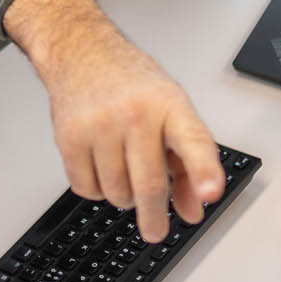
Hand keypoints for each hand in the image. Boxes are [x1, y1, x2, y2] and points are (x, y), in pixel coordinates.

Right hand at [4, 0, 223, 242]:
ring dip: (124, 197)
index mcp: (169, 105)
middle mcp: (135, 114)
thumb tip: (192, 210)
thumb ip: (188, 163)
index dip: (203, 171)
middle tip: (155, 230)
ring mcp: (99, 126)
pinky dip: (96, 190)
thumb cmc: (131, 84)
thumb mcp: (171, 112)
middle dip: (154, 216)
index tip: (211, 193)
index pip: (193, 141)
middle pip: (148, 184)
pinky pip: (86, 189)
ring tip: (125, 174)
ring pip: (116, 193)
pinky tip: (101, 168)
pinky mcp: (69, 138)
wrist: (81, 51)